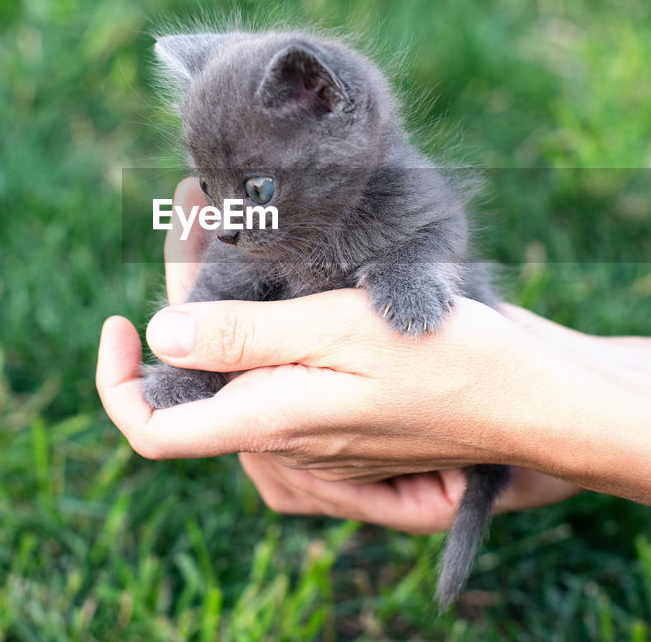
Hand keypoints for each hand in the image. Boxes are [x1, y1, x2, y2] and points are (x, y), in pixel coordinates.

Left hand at [96, 177, 580, 532]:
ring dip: (224, 304)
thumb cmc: (444, 359)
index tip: (121, 320)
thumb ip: (242, 338)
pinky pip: (281, 376)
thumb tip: (160, 336)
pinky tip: (281, 265)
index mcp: (270, 419)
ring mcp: (315, 432)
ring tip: (225, 220)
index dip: (118, 382)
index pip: (155, 429)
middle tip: (194, 214)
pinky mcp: (344, 416)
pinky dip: (265, 323)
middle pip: (197, 381)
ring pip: (239, 372)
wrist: (532, 399)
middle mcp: (284, 436)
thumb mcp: (335, 331)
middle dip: (183, 300)